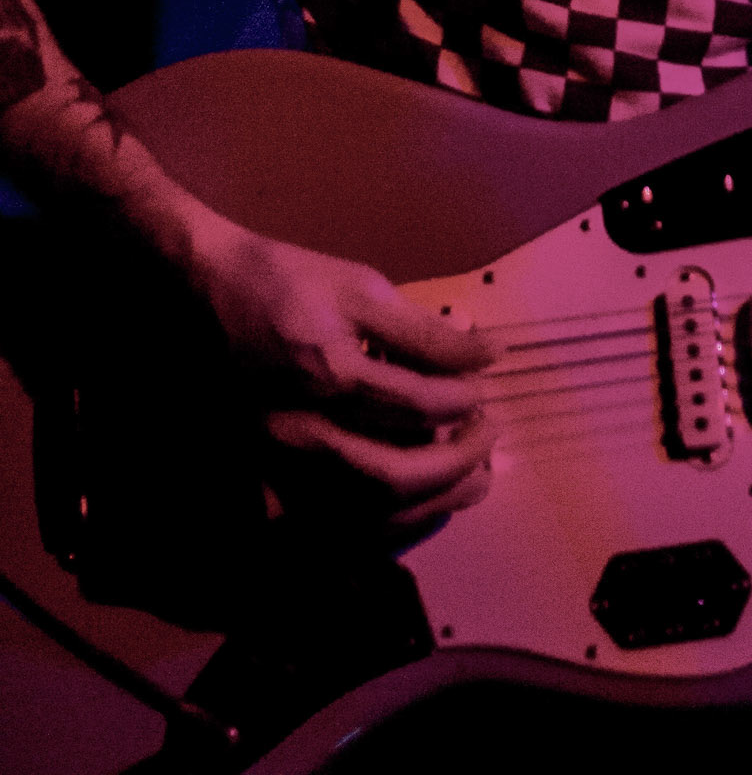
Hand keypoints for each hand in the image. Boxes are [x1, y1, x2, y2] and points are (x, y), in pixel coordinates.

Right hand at [187, 213, 493, 537]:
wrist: (202, 296)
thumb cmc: (284, 281)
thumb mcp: (359, 286)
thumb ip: (424, 332)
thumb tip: (485, 354)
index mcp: (327, 375)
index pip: (418, 405)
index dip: (463, 400)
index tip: (484, 388)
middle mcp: (301, 434)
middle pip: (396, 478)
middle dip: (457, 462)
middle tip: (488, 435)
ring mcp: (278, 468)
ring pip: (367, 517)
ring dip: (430, 503)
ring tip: (470, 474)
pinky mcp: (265, 487)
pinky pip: (334, 531)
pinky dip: (386, 527)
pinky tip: (420, 505)